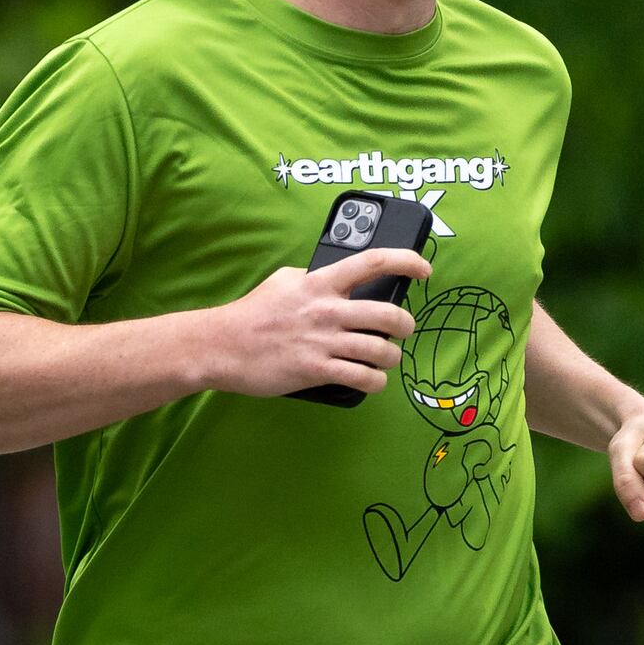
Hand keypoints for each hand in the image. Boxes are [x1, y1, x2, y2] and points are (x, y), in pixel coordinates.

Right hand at [199, 248, 428, 399]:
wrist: (220, 346)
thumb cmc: (249, 315)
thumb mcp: (282, 281)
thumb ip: (312, 279)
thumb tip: (333, 280)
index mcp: (320, 283)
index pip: (374, 262)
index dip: (408, 262)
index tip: (423, 270)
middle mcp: (327, 310)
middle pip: (389, 315)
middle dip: (406, 325)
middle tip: (404, 330)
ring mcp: (323, 342)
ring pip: (381, 351)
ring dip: (391, 358)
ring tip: (385, 359)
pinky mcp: (316, 370)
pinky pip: (362, 378)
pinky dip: (375, 383)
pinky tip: (372, 381)